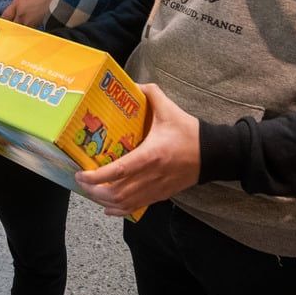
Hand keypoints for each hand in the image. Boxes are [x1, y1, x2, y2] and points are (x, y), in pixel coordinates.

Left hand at [1, 0, 53, 26]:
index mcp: (17, 4)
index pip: (5, 16)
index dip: (2, 19)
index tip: (0, 20)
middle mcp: (21, 15)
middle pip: (10, 25)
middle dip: (8, 24)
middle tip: (8, 23)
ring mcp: (29, 22)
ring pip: (18, 29)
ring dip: (16, 27)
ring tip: (17, 25)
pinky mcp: (36, 25)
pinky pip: (27, 29)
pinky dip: (25, 28)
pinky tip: (26, 25)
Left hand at [75, 83, 201, 216]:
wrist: (214, 154)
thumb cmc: (190, 133)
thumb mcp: (170, 110)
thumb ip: (151, 94)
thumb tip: (133, 84)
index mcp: (151, 155)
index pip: (119, 171)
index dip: (97, 176)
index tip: (81, 174)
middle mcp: (152, 176)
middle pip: (117, 193)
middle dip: (95, 191)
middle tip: (82, 182)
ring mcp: (157, 188)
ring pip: (126, 204)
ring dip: (105, 201)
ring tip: (91, 192)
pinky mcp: (162, 195)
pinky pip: (137, 207)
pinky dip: (120, 210)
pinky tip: (108, 207)